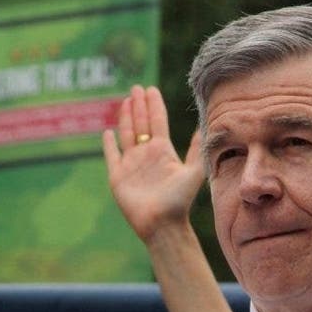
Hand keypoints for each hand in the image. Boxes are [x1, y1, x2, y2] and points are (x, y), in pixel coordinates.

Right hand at [102, 85, 203, 242]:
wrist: (162, 224)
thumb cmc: (179, 201)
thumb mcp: (193, 172)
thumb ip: (196, 150)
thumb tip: (204, 127)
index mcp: (163, 151)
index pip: (157, 122)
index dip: (154, 105)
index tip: (151, 89)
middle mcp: (146, 155)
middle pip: (141, 124)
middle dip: (138, 106)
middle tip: (137, 88)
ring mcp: (131, 164)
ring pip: (126, 135)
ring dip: (125, 118)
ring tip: (125, 101)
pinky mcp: (117, 176)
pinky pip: (111, 156)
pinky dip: (109, 144)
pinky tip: (107, 132)